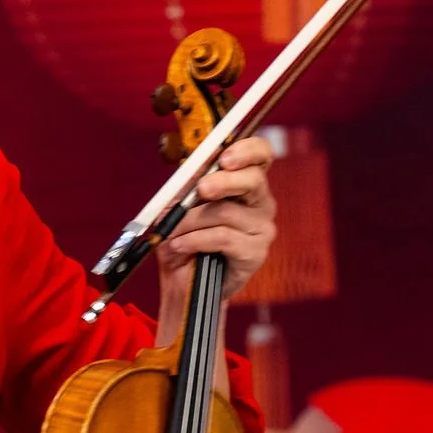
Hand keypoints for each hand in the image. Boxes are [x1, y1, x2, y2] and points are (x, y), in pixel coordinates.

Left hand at [155, 135, 276, 309]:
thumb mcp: (181, 208)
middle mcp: (260, 203)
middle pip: (253, 180)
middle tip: (202, 188)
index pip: (261, 155)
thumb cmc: (185, 240)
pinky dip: (195, 240)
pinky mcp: (256, 253)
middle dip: (224, 181)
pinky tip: (180, 245)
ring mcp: (262, 228)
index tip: (224, 156)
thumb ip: (189, 186)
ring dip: (190, 220)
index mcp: (246, 183)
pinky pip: (224, 238)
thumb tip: (188, 171)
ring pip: (226, 212)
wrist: (185, 282)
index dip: (248, 150)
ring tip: (170, 231)